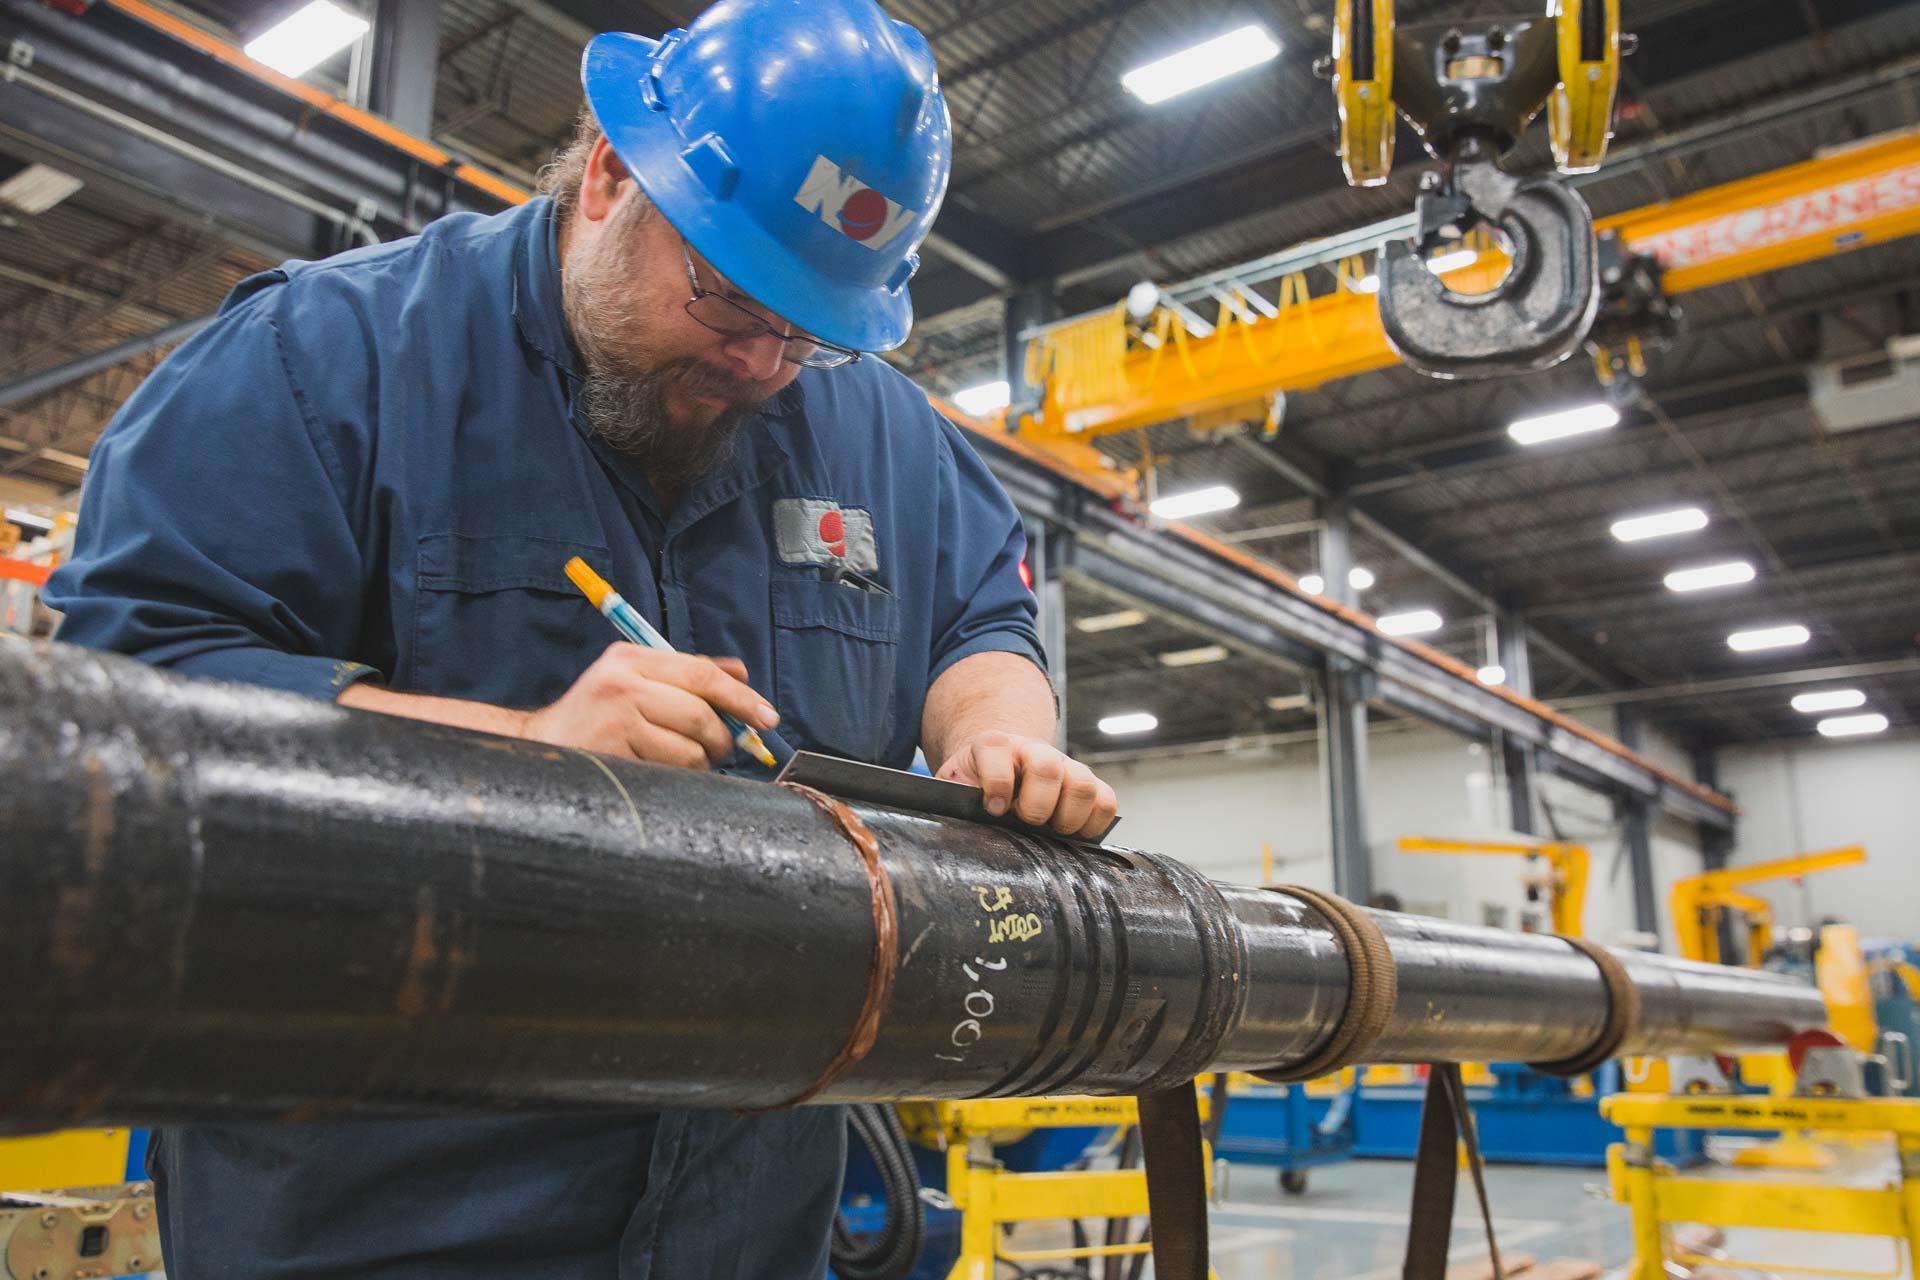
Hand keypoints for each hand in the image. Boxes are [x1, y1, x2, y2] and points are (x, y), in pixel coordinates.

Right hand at [521, 642, 778, 769]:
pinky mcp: (613, 756)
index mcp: (630, 658)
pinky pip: (669, 774)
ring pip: (690, 750)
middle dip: (719, 739)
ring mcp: (616, 721)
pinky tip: (655, 771)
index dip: (740, 697)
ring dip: (697, 763)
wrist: (540, 746)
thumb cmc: (596, 715)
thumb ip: (686, 674)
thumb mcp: (635, 680)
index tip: (767, 718)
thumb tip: (741, 672)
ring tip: (675, 760)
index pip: (700, 674)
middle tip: (717, 749)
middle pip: (701, 714)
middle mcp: (622, 684)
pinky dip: (674, 778)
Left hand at [936, 730, 1117, 838]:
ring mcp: (1065, 766)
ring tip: (1051, 832)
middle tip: (1026, 823)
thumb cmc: (976, 782)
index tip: (993, 809)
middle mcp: (1034, 751)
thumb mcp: (954, 784)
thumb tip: (955, 828)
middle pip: (1047, 766)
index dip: (997, 781)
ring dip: (1068, 817)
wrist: (999, 762)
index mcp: (994, 745)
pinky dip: (1093, 824)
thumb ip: (952, 797)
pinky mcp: (1088, 785)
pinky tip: (1072, 835)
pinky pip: (1106, 802)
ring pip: (1082, 784)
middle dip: (1036, 805)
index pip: (997, 751)